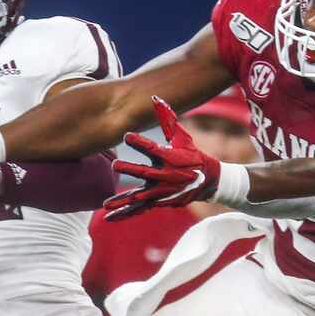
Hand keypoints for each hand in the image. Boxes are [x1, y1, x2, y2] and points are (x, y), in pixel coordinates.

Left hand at [103, 96, 221, 220]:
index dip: (140, 142)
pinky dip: (125, 214)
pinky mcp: (158, 202)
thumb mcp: (182, 136)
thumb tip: (155, 97)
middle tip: (115, 164)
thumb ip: (167, 118)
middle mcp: (165, 176)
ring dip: (123, 200)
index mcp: (170, 157)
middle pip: (145, 173)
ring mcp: (161, 191)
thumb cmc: (191, 154)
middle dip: (130, 169)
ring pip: (140, 197)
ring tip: (105, 204)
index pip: (153, 148)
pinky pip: (139, 209)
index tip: (127, 135)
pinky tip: (109, 218)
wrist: (209, 181)